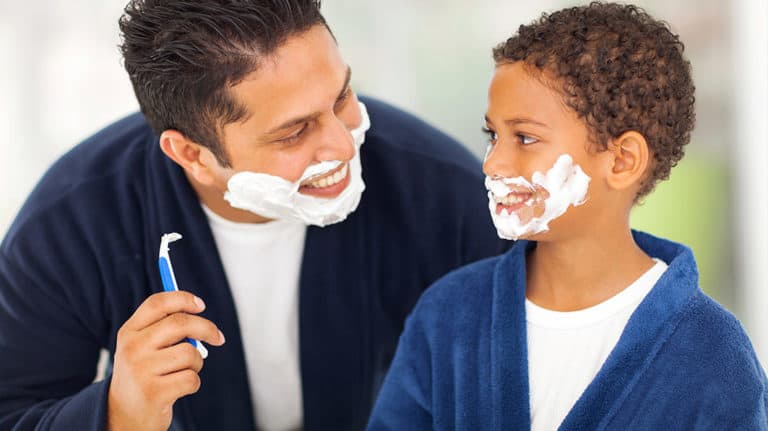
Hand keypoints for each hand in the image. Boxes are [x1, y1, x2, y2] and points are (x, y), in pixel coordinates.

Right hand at [107, 291, 224, 430]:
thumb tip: (199, 318)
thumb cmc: (143, 374)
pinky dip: (193, 382)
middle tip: (218, 337)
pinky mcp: (154, 392)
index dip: (183, 299)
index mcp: (129, 332)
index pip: (157, 303)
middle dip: (206, 328)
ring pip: (190, 353)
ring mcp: (141, 370)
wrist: (123, 415)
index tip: (201, 305)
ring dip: (197, 363)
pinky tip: (179, 388)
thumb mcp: (143, 347)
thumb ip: (165, 329)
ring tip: (185, 371)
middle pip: (180, 323)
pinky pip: (191, 378)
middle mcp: (132, 348)